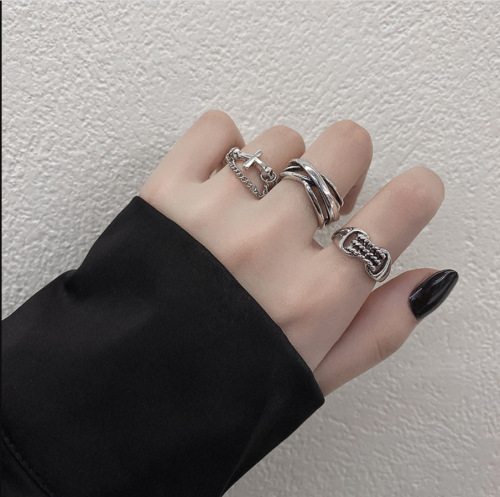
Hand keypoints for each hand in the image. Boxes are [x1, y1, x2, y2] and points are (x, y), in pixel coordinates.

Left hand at [139, 111, 451, 395]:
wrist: (127, 389)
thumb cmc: (218, 387)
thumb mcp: (313, 375)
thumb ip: (378, 327)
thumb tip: (427, 281)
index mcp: (315, 297)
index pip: (400, 212)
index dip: (416, 193)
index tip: (409, 195)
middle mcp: (271, 246)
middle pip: (345, 146)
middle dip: (345, 167)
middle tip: (321, 200)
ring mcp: (215, 214)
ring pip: (281, 139)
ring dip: (281, 167)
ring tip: (256, 206)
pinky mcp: (165, 193)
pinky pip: (216, 129)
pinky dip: (225, 146)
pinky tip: (219, 184)